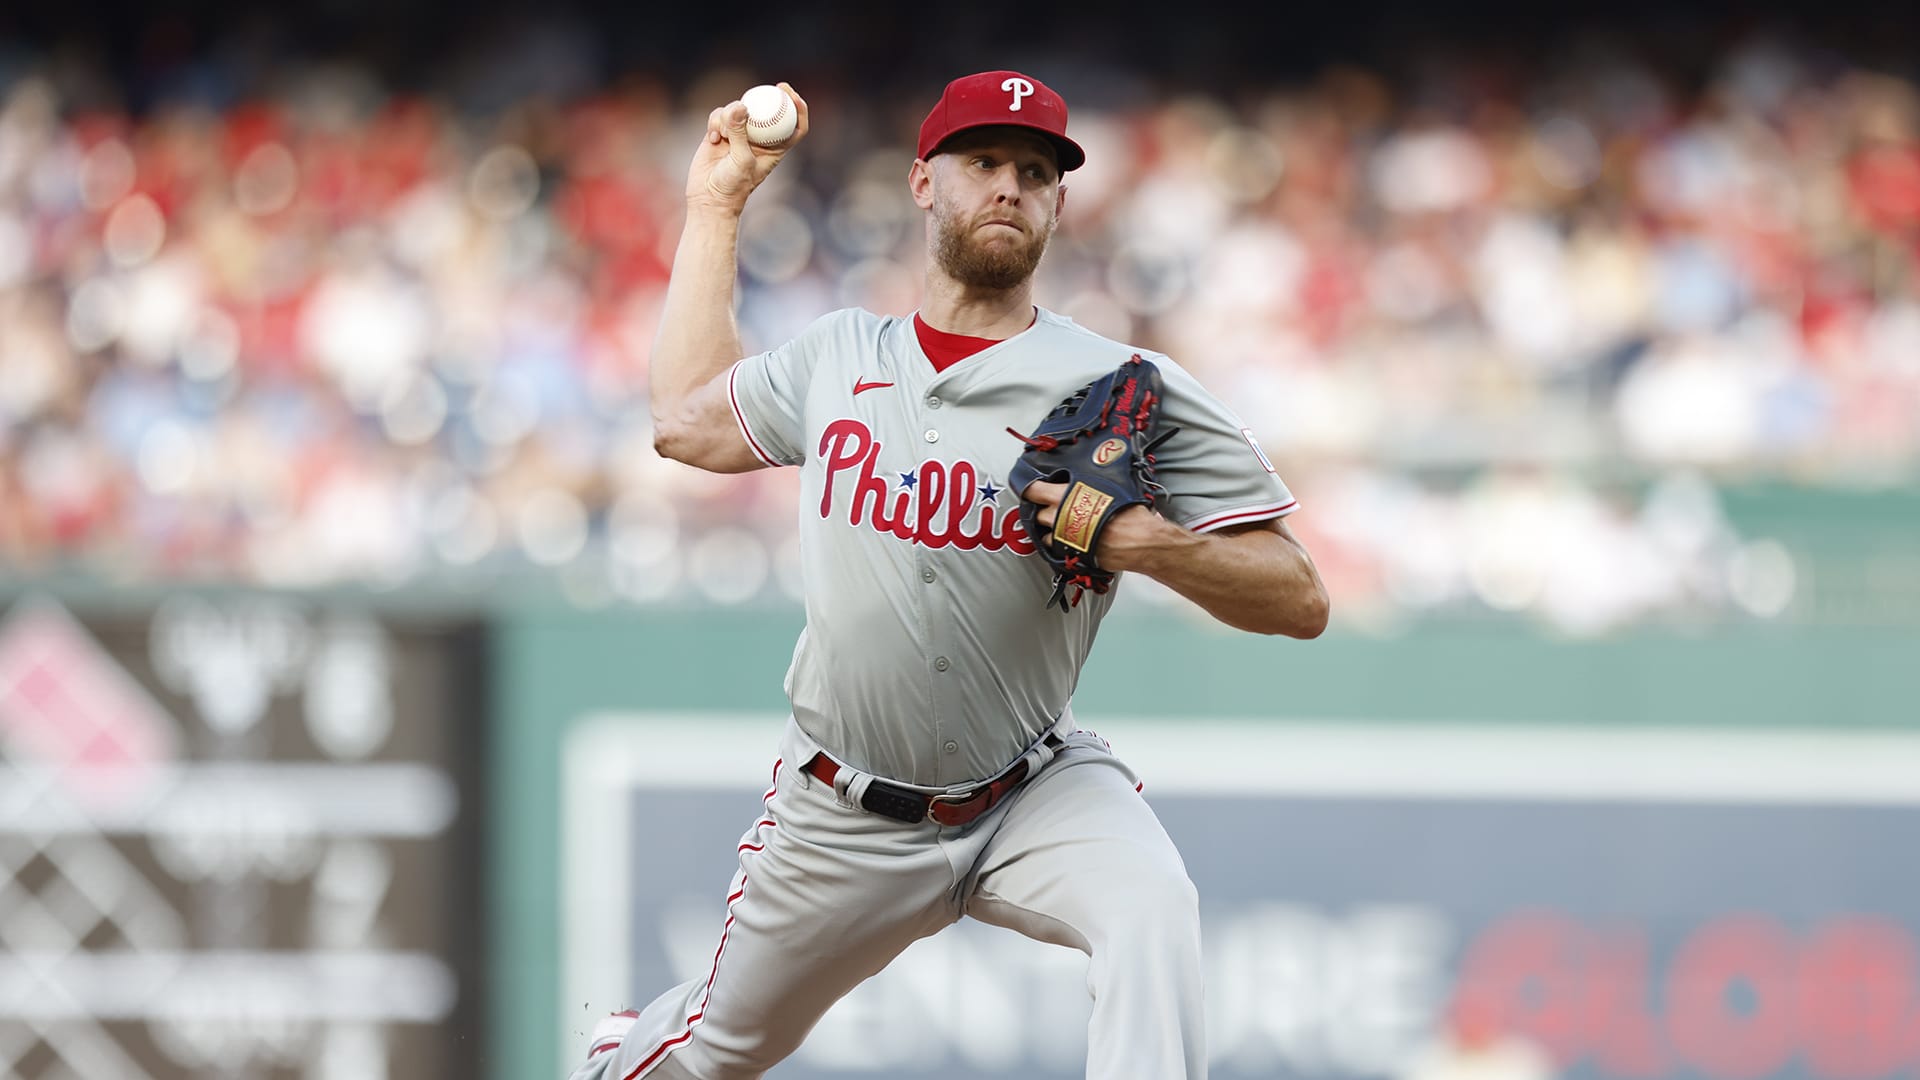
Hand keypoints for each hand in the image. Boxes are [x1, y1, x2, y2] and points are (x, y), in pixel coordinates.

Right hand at [686, 82, 810, 213]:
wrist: (709, 197)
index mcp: (775, 149)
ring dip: (730, 115)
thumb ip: (739, 133)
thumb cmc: (732, 186)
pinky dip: (715, 122)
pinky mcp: (721, 132)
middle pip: (769, 111)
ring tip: (723, 134)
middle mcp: (759, 139)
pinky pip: (720, 116)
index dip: (798, 108)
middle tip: (775, 87)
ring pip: (740, 109)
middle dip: (772, 96)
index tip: (792, 95)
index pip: (794, 127)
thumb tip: (740, 106)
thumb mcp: (740, 160)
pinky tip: (713, 138)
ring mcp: (739, 134)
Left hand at [1020, 480, 1171, 573]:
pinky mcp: (1071, 554)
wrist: (1140, 541)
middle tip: (1054, 509)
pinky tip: (1074, 541)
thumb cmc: (1129, 513)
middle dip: (1043, 512)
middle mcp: (1060, 517)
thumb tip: (1089, 484)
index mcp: (1066, 496)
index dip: (1029, 489)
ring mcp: (1064, 538)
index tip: (1030, 489)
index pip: (1033, 490)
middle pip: (1037, 514)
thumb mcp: (1109, 488)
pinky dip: (1062, 546)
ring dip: (1051, 531)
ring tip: (1066, 527)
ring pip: (1045, 534)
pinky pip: (1059, 550)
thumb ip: (1090, 487)